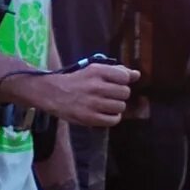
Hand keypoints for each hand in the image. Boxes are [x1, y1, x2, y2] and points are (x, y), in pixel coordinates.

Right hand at [14, 61, 136, 128]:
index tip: (115, 83)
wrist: (53, 93)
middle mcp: (96, 86)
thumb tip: (137, 74)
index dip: (123, 81)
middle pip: (125, 92)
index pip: (124, 77)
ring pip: (121, 106)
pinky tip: (106, 113)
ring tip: (106, 104)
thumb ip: (116, 71)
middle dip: (120, 94)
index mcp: (97, 71)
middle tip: (110, 94)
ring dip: (116, 106)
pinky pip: (114, 120)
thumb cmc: (77, 80)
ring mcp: (93, 103)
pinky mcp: (90, 118)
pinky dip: (113, 117)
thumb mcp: (94, 70)